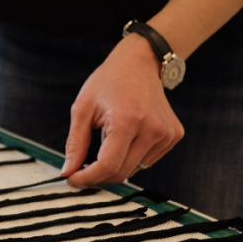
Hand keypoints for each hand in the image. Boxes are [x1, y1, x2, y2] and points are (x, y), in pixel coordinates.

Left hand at [60, 33, 183, 185]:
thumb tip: (68, 171)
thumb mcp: (83, 108)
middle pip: (121, 172)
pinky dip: (131, 157)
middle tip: (82, 169)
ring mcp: (166, 134)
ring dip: (115, 164)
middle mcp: (152, 130)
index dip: (87, 178)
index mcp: (128, 121)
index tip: (72, 179)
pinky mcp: (174, 136)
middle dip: (98, 175)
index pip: (108, 166)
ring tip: (108, 139)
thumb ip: (75, 143)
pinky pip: (147, 160)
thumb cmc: (109, 81)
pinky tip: (126, 136)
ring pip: (134, 169)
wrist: (141, 62)